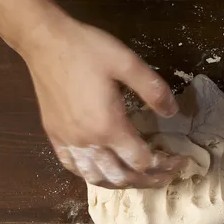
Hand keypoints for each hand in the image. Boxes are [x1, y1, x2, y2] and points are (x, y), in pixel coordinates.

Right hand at [24, 16, 182, 187]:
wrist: (43, 39)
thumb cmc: (85, 48)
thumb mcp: (126, 61)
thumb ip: (153, 89)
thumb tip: (173, 112)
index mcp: (109, 126)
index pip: (142, 161)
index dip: (165, 164)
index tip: (180, 160)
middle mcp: (89, 142)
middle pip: (122, 177)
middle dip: (148, 181)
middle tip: (165, 176)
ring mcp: (69, 142)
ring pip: (97, 179)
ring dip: (121, 184)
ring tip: (137, 179)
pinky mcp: (55, 137)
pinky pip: (73, 167)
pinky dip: (92, 175)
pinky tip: (102, 171)